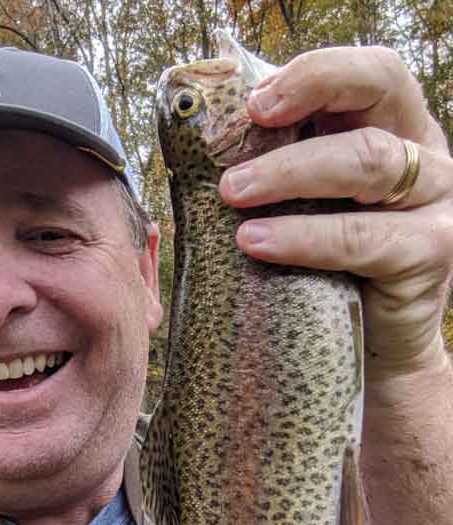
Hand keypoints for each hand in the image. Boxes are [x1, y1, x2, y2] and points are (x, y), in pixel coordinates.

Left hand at [218, 46, 452, 387]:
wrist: (370, 344)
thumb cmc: (323, 267)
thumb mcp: (303, 206)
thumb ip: (279, 168)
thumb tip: (201, 147)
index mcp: (392, 129)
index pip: (369, 73)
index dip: (316, 74)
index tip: (253, 102)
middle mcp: (423, 154)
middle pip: (377, 95)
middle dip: (301, 105)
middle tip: (237, 137)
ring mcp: (434, 202)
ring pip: (368, 161)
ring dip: (288, 172)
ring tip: (232, 193)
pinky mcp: (429, 254)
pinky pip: (363, 238)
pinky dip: (303, 237)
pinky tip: (256, 243)